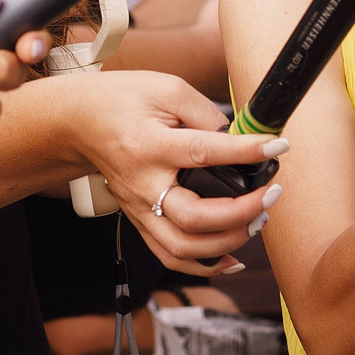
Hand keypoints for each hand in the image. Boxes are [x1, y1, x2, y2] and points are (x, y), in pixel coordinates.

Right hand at [66, 70, 285, 274]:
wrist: (77, 121)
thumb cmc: (122, 99)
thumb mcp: (165, 89)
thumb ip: (204, 113)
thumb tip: (240, 140)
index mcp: (148, 144)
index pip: (202, 152)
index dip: (245, 152)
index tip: (277, 146)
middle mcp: (142, 183)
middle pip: (193, 217)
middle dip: (242, 212)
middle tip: (271, 193)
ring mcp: (138, 207)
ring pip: (183, 247)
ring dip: (228, 242)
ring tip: (257, 220)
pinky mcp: (138, 219)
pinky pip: (169, 256)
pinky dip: (204, 265)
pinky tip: (232, 258)